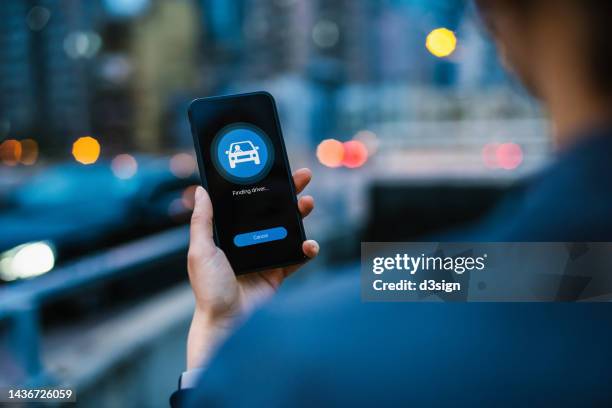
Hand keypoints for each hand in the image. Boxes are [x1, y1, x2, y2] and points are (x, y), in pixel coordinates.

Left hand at [186, 168, 318, 368]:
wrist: (226, 323)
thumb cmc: (209, 289)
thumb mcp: (200, 250)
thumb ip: (201, 221)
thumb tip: (200, 190)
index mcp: (230, 234)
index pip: (248, 203)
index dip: (262, 186)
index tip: (273, 169)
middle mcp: (249, 241)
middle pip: (273, 212)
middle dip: (289, 194)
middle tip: (303, 178)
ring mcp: (266, 256)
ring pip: (288, 230)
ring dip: (301, 216)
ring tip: (308, 204)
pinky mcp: (279, 273)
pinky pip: (297, 257)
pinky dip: (307, 249)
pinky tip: (310, 244)